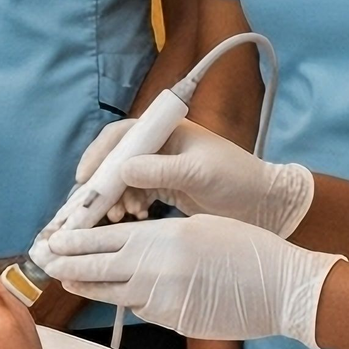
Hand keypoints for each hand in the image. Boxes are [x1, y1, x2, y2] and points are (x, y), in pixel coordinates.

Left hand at [44, 213, 342, 345]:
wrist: (280, 286)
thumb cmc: (245, 249)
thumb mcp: (198, 228)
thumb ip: (159, 239)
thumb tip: (128, 250)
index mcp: (161, 237)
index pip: (103, 238)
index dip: (73, 240)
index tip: (52, 239)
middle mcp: (156, 268)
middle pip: (97, 267)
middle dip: (67, 264)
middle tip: (43, 260)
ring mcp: (163, 299)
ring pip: (113, 293)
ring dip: (88, 286)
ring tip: (67, 279)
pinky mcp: (173, 322)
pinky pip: (143, 310)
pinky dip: (131, 301)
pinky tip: (120, 297)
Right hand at [77, 118, 313, 235]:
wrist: (264, 204)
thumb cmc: (236, 179)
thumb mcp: (198, 173)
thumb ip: (160, 171)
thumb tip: (121, 170)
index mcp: (167, 131)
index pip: (122, 135)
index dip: (99, 154)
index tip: (85, 178)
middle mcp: (159, 146)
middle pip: (117, 159)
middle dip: (102, 183)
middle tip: (90, 208)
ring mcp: (161, 168)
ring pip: (123, 180)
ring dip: (114, 198)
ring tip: (115, 217)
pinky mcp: (164, 188)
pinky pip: (135, 194)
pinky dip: (128, 206)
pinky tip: (131, 218)